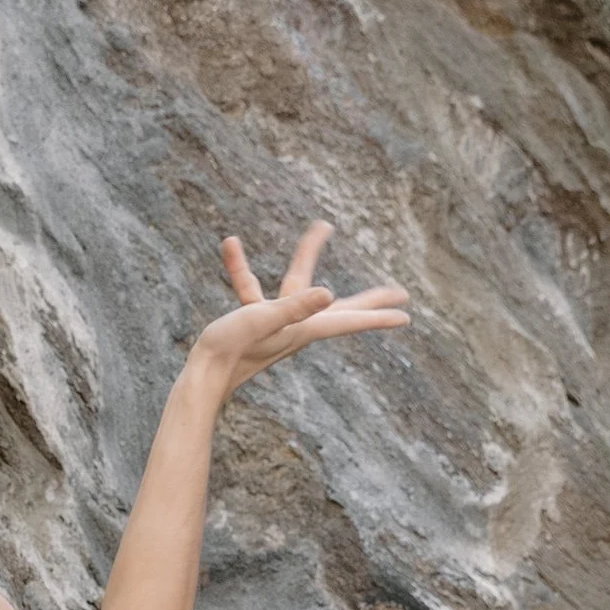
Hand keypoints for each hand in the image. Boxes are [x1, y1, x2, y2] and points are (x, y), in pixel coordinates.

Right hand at [192, 221, 408, 403]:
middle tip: (398, 294)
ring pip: (302, 290)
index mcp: (304, 327)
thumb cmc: (232, 348)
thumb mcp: (264, 320)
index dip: (378, 315)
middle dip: (368, 300)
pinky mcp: (255, 323)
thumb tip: (329, 293)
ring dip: (307, 260)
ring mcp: (278, 326)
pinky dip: (240, 268)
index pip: (349, 319)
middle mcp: (297, 327)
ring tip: (319, 233)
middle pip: (342, 310)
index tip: (405, 315)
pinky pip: (253, 288)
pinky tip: (230, 246)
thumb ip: (295, 308)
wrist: (203, 376)